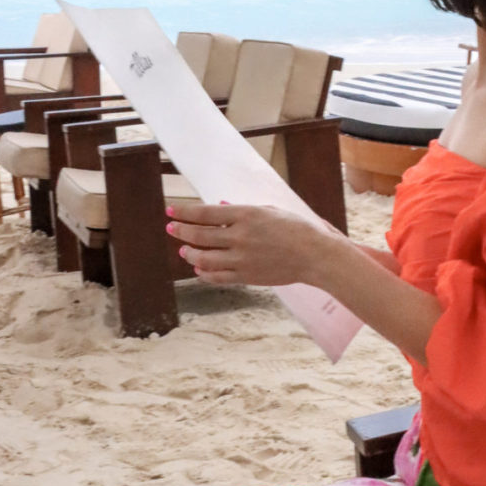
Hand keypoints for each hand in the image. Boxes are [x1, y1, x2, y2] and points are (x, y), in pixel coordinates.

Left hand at [166, 201, 331, 287]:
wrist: (314, 256)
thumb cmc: (296, 229)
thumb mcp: (269, 211)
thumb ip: (241, 212)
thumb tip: (218, 208)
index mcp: (247, 215)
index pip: (205, 213)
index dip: (184, 212)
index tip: (171, 210)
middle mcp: (241, 237)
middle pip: (200, 235)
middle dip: (181, 231)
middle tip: (171, 228)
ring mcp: (242, 259)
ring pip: (204, 258)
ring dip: (189, 254)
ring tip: (184, 250)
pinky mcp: (246, 276)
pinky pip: (217, 277)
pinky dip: (204, 273)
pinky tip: (199, 269)